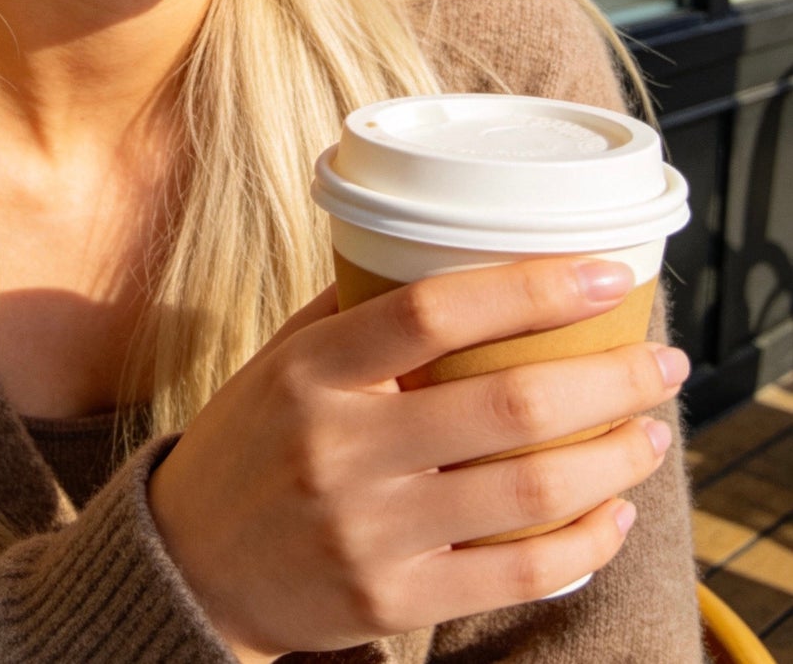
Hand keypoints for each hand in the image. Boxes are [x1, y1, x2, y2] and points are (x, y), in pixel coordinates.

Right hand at [146, 257, 686, 660]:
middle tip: (661, 362)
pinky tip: (611, 515)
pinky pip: (515, 575)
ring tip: (649, 432)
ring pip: (527, 491)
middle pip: (506, 404)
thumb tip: (444, 253)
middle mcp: (339, 446)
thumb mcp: (281, 360)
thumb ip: (353, 311)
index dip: (528, 286)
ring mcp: (367, 529)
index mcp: (311, 369)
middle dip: (607, 379)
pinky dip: (583, 544)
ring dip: (612, 460)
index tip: (603, 274)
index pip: (432, 309)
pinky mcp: (390, 598)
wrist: (190, 561)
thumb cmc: (249, 441)